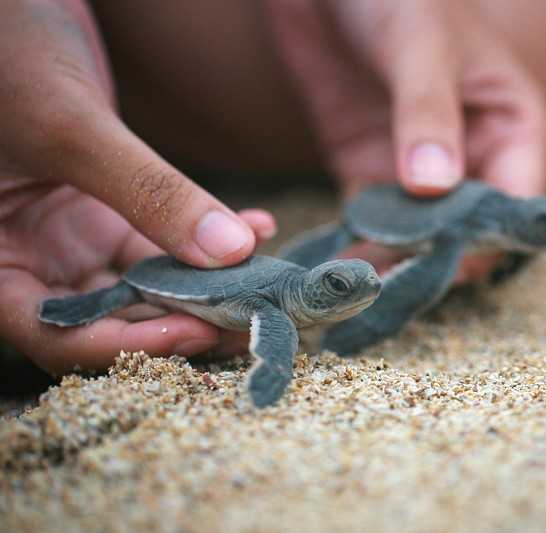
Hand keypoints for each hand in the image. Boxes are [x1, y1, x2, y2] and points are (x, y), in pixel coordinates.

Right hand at [0, 0, 274, 373]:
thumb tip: (230, 253)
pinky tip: (258, 227)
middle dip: (187, 321)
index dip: (129, 344)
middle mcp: (35, 260)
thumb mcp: (70, 126)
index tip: (199, 332)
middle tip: (254, 321)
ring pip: (152, 284)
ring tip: (267, 284)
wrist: (12, 6)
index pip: (58, 334)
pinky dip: (211, 237)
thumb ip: (147, 191)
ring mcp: (76, 237)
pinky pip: (168, 239)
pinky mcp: (112, 211)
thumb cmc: (6, 53)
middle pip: (114, 318)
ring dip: (212, 286)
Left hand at [267, 0, 545, 279]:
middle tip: (397, 285)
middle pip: (470, 233)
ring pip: (419, 239)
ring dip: (395, 264)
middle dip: (439, 260)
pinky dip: (358, 250)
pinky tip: (339, 270)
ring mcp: (419, 173)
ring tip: (362, 291)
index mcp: (512, 127)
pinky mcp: (369, 175)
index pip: (518, 204)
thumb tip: (434, 188)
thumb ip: (428, 113)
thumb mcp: (421, 46)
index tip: (448, 259)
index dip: (490, 238)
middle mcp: (473, 159)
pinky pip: (370, 227)